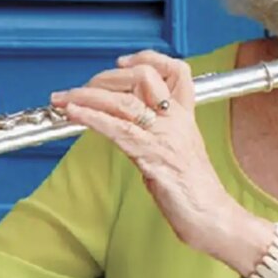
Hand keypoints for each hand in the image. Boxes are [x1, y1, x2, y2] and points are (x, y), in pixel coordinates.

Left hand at [49, 50, 239, 254]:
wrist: (214, 218)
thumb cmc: (195, 193)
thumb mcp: (177, 153)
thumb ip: (155, 136)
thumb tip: (124, 128)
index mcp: (185, 117)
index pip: (175, 69)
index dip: (147, 59)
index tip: (120, 63)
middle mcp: (177, 120)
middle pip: (142, 77)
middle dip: (103, 78)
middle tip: (77, 90)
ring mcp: (166, 136)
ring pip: (125, 101)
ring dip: (87, 96)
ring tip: (63, 98)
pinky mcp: (154, 157)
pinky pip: (119, 129)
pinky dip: (92, 117)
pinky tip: (74, 114)